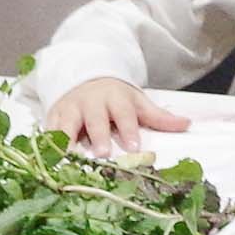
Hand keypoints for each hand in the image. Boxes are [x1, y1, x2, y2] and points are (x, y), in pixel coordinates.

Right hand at [45, 77, 190, 153]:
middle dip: (97, 135)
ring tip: (68, 158)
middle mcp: (90, 102)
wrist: (84, 76)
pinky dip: (47, 143)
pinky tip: (49, 157)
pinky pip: (48, 130)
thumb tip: (186, 124)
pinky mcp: (52, 115)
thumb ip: (158, 116)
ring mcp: (69, 108)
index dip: (128, 129)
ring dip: (66, 141)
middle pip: (94, 119)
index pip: (123, 113)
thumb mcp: (136, 101)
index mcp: (114, 97)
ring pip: (66, 125)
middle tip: (101, 153)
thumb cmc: (114, 97)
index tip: (133, 146)